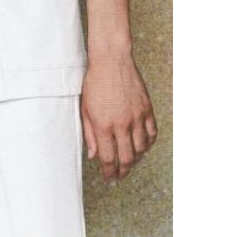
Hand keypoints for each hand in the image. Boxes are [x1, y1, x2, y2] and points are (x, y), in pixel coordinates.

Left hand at [81, 53, 156, 181]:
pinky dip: (148, 143)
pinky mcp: (146, 109)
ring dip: (136, 158)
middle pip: (127, 158)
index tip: (109, 177)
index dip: (109, 172)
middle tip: (120, 175)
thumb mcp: (85, 108)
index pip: (108, 158)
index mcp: (103, 125)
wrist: (111, 60)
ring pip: (141, 149)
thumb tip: (93, 155)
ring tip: (130, 160)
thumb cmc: (94, 82)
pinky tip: (142, 144)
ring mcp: (136, 117)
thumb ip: (89, 133)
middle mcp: (122, 124)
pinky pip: (152, 133)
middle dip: (123, 171)